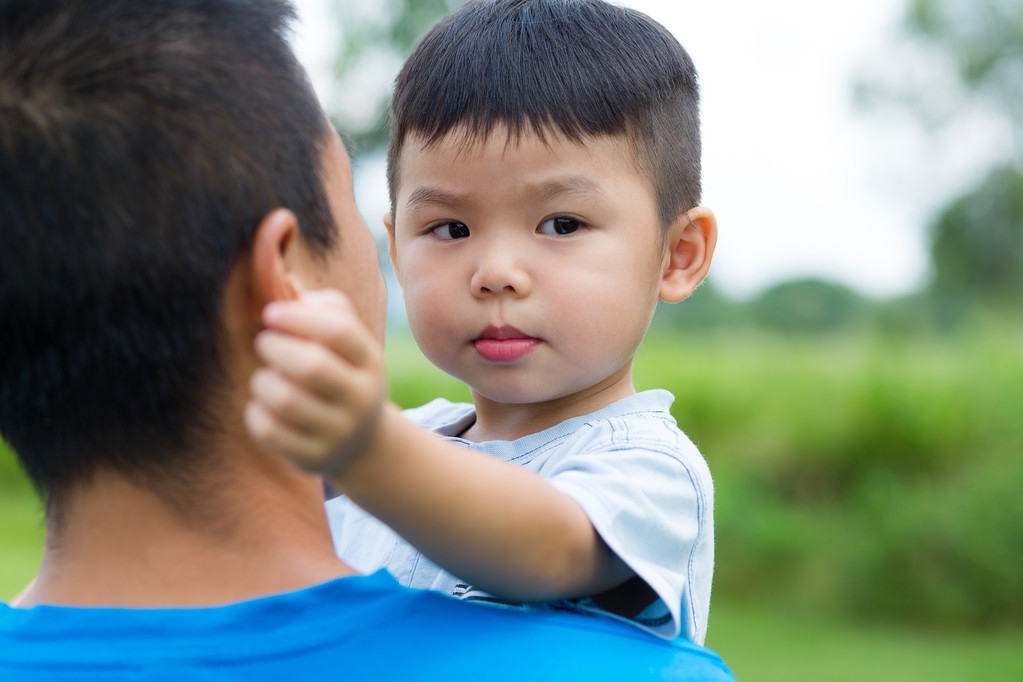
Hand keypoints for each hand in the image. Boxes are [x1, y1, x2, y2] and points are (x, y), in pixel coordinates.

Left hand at [245, 289, 384, 474]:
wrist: (362, 443)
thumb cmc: (343, 374)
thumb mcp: (350, 343)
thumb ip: (329, 309)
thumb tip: (297, 298)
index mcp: (370, 362)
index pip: (338, 331)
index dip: (297, 317)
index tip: (270, 314)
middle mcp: (361, 398)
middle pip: (311, 366)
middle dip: (275, 348)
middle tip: (263, 343)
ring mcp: (339, 432)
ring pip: (286, 400)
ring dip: (263, 381)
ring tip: (265, 377)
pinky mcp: (315, 458)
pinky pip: (270, 432)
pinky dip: (256, 412)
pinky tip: (262, 405)